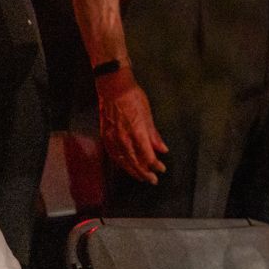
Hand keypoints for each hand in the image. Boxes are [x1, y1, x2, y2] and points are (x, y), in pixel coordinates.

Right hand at [96, 67, 167, 184]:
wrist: (113, 88)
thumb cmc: (133, 98)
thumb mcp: (148, 115)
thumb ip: (154, 135)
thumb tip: (162, 149)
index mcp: (137, 133)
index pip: (147, 156)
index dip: (155, 165)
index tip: (161, 169)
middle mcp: (124, 139)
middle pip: (135, 162)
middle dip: (145, 173)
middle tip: (153, 180)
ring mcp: (113, 139)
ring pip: (123, 161)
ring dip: (133, 171)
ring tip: (141, 177)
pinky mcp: (106, 137)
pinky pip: (114, 155)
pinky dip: (121, 163)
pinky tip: (125, 167)